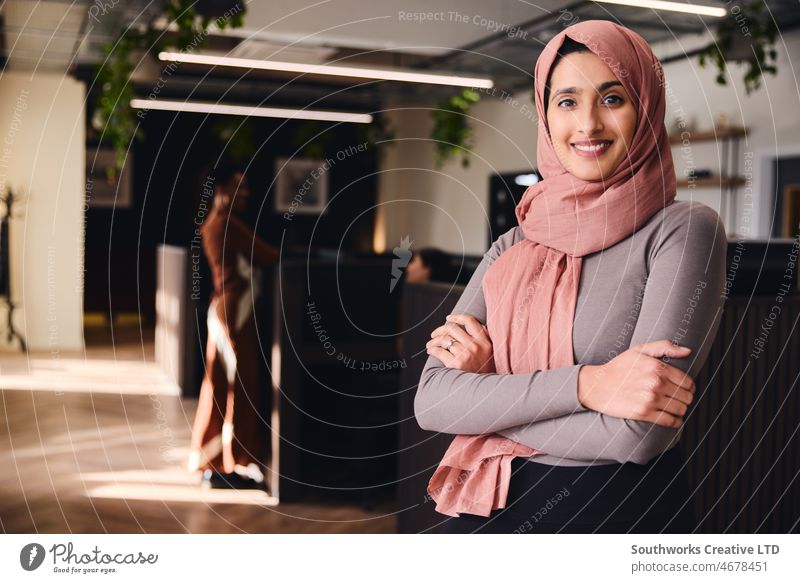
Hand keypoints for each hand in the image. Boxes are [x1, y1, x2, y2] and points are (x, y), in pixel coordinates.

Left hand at [426, 313, 494, 372]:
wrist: (485, 388)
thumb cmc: (485, 369)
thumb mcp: (489, 351)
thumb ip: (482, 337)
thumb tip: (467, 323)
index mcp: (484, 341)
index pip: (469, 321)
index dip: (457, 317)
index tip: (448, 318)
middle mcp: (475, 346)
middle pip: (452, 328)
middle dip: (440, 330)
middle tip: (435, 334)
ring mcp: (466, 354)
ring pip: (444, 340)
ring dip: (434, 341)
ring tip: (430, 344)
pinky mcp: (456, 364)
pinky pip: (439, 351)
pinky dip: (432, 349)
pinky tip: (431, 351)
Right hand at [577, 340, 695, 428]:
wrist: (596, 385)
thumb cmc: (617, 367)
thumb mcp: (638, 351)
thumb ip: (664, 346)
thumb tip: (688, 351)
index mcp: (657, 367)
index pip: (688, 382)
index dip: (689, 387)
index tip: (684, 389)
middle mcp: (656, 383)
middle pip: (687, 397)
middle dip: (686, 399)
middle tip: (679, 399)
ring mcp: (650, 399)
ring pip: (680, 409)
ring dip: (681, 410)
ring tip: (675, 408)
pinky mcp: (643, 413)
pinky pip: (670, 421)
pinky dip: (675, 422)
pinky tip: (673, 419)